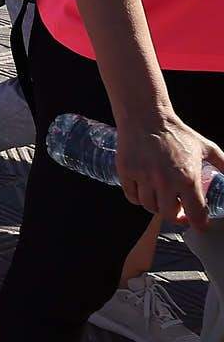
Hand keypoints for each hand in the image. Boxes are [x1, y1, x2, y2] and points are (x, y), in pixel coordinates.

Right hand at [115, 113, 223, 229]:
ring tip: (161, 198)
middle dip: (176, 215)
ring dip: (156, 206)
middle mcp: (165, 181)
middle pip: (169, 215)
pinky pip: (132, 196)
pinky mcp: (126, 172)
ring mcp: (143, 177)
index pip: (195, 215)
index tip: (199, 224)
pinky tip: (144, 191)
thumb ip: (223, 164)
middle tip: (178, 210)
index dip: (199, 224)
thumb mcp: (205, 147)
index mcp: (187, 178)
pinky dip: (138, 198)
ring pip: (149, 206)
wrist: (146, 116)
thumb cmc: (176, 132)